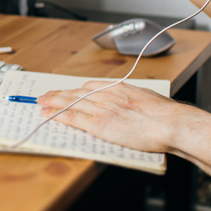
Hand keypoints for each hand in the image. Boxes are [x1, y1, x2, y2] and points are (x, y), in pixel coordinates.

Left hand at [37, 80, 187, 153]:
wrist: (169, 123)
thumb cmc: (165, 115)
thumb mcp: (147, 98)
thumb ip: (134, 99)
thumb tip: (132, 102)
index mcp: (119, 88)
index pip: (89, 86)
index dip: (75, 89)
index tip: (67, 90)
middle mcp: (107, 95)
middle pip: (76, 92)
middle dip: (59, 94)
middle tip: (45, 94)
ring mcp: (101, 109)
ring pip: (70, 102)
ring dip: (53, 102)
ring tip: (41, 102)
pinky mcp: (99, 124)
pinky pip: (73, 118)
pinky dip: (58, 115)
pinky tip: (48, 113)